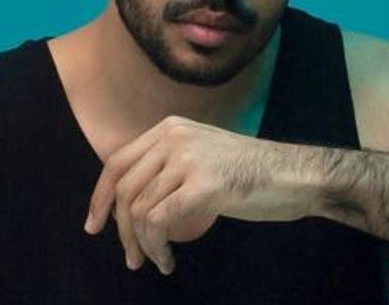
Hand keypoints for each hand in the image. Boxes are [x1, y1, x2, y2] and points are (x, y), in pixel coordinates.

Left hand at [83, 115, 319, 274]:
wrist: (292, 174)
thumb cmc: (249, 172)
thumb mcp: (201, 155)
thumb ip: (167, 166)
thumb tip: (128, 200)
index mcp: (171, 128)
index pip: (118, 162)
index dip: (100, 196)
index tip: (95, 224)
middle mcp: (174, 137)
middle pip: (123, 188)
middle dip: (119, 229)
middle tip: (130, 257)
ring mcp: (188, 159)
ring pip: (138, 209)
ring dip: (141, 244)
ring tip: (154, 260)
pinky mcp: (203, 185)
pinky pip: (159, 222)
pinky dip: (157, 248)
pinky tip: (168, 260)